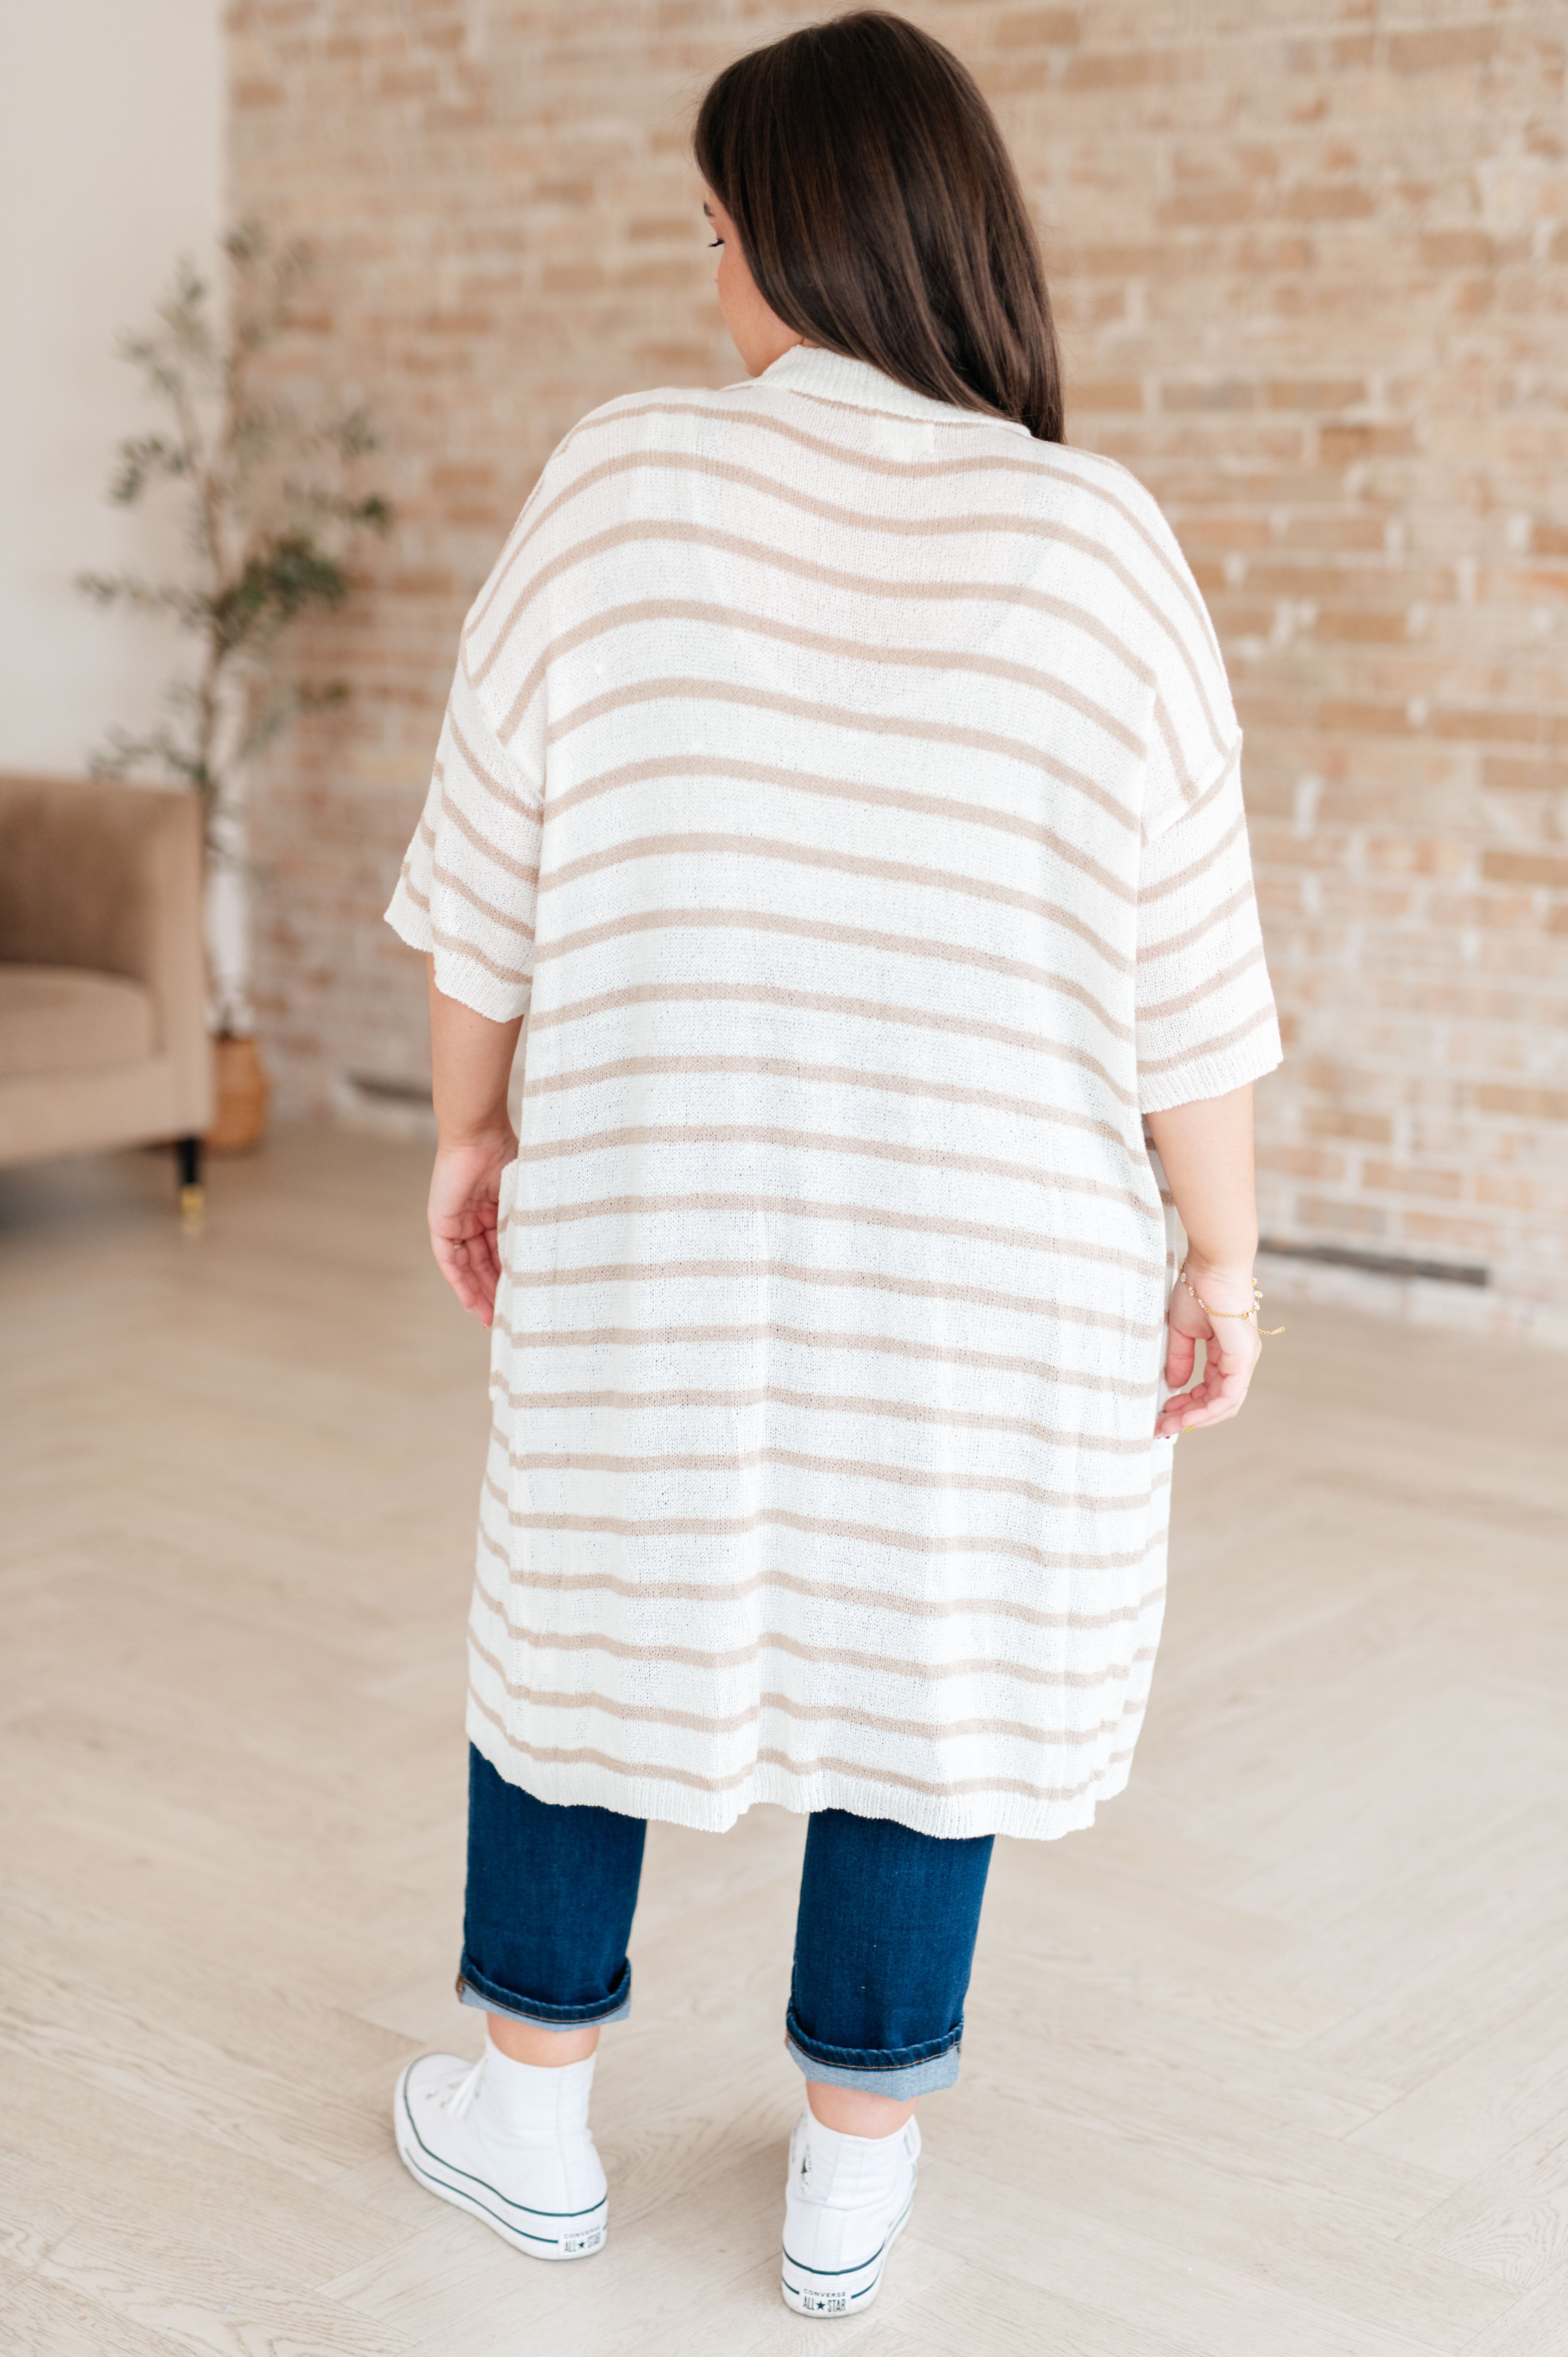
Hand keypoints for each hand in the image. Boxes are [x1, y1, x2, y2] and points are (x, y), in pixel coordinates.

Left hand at [427, 1128, 514, 1326]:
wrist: (479, 1135)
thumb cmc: (506, 1156)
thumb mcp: (523, 1197)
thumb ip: (528, 1221)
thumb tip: (551, 1254)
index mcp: (496, 1211)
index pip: (502, 1252)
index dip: (511, 1276)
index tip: (522, 1299)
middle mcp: (476, 1220)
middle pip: (484, 1265)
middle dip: (494, 1292)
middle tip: (504, 1319)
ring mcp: (458, 1222)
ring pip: (468, 1267)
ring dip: (477, 1292)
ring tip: (490, 1318)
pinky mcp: (442, 1223)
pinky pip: (449, 1259)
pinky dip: (458, 1281)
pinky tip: (468, 1301)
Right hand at [1156, 1260, 1261, 1438]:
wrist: (1213, 1265)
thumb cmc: (1198, 1287)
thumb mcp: (1182, 1329)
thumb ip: (1180, 1358)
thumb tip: (1175, 1385)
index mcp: (1228, 1352)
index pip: (1211, 1389)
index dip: (1187, 1404)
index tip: (1162, 1412)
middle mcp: (1240, 1360)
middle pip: (1218, 1402)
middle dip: (1189, 1417)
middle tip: (1161, 1427)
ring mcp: (1244, 1360)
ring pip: (1225, 1404)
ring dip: (1196, 1418)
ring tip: (1169, 1425)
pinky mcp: (1243, 1358)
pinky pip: (1228, 1395)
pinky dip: (1208, 1410)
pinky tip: (1187, 1416)